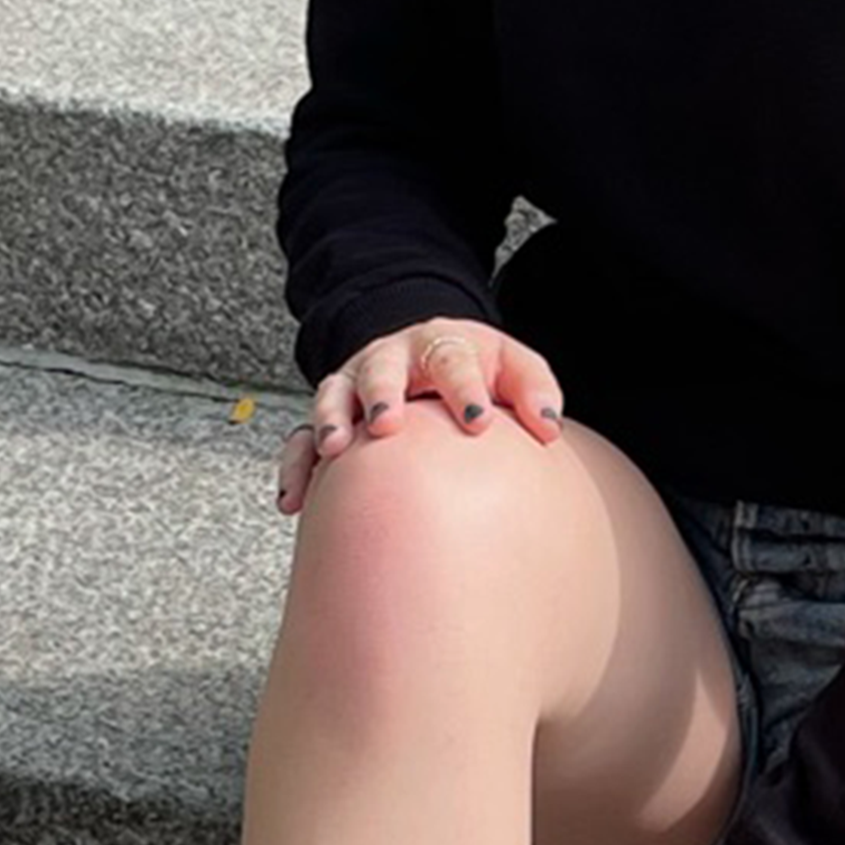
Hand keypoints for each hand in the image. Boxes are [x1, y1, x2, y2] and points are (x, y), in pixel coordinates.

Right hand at [274, 317, 564, 515]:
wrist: (432, 352)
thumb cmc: (479, 367)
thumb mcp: (513, 367)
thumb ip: (536, 391)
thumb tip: (550, 428)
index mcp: (441, 344)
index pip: (453, 359)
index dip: (464, 388)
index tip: (480, 420)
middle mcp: (391, 358)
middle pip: (381, 368)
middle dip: (382, 394)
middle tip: (389, 425)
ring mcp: (355, 384)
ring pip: (332, 394)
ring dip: (330, 420)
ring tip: (335, 450)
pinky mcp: (332, 414)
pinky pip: (300, 439)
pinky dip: (294, 466)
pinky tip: (294, 500)